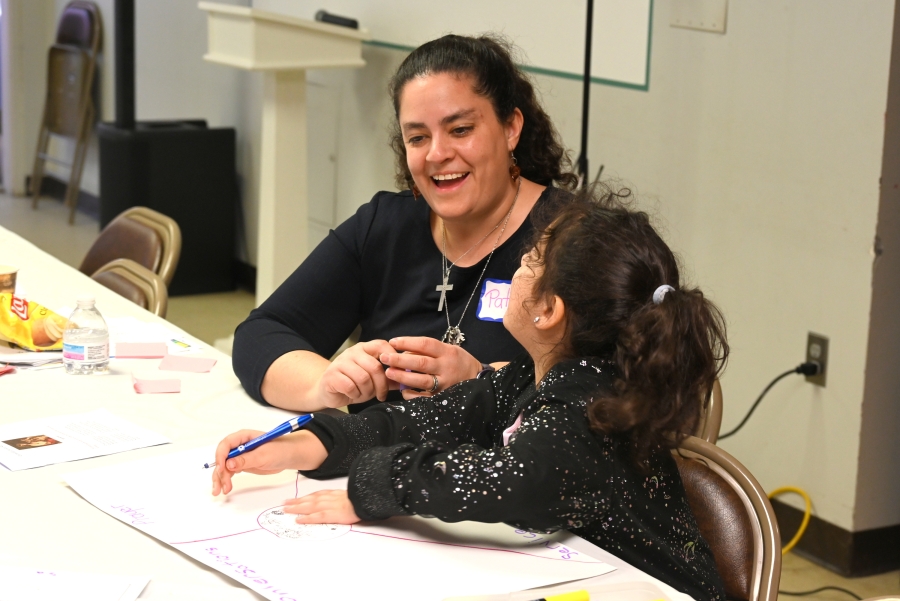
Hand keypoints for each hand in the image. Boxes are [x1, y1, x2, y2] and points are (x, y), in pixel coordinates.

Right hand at [211, 430, 325, 496]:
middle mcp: (239, 445)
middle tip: (222, 485)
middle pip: (222, 457)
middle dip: (220, 472)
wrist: (289, 456)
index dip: (221, 456)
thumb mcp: (264, 455)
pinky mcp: (242, 464)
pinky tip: (225, 488)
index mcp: (244, 437)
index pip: (226, 444)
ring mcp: (239, 455)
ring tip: (221, 491)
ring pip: (224, 467)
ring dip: (220, 478)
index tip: (221, 469)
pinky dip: (226, 480)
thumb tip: (228, 464)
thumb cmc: (280, 450)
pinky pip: (229, 472)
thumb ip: (246, 459)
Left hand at [282, 490, 359, 523]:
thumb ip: (336, 497)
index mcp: (330, 494)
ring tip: (286, 510)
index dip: (302, 498)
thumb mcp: (345, 495)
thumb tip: (332, 501)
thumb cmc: (358, 498)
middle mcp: (326, 498)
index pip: (313, 496)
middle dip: (295, 503)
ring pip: (308, 507)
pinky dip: (306, 518)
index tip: (293, 500)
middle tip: (284, 505)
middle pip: (307, 500)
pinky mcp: (330, 514)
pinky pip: (316, 517)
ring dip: (296, 508)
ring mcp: (327, 506)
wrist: (364, 499)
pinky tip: (299, 520)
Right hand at [316, 339, 398, 407]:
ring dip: (367, 391)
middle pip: (375, 366)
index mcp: (364, 349)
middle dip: (381, 385)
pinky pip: (350, 386)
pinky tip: (353, 395)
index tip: (397, 370)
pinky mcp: (331, 375)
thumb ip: (389, 378)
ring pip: (363, 378)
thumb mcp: (373, 380)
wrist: (328, 391)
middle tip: (381, 395)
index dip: (392, 356)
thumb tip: (408, 380)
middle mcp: (352, 352)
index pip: (381, 345)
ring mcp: (340, 362)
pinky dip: (355, 394)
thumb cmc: (354, 384)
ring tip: (364, 395)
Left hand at [382, 336, 481, 398]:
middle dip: (401, 360)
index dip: (408, 342)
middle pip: (421, 362)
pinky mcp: (443, 397)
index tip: (393, 342)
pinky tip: (403, 390)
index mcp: (448, 352)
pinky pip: (425, 397)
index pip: (426, 344)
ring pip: (422, 380)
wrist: (479, 380)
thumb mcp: (450, 350)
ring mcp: (445, 383)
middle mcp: (446, 367)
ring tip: (389, 372)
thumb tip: (405, 351)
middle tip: (385, 358)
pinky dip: (412, 394)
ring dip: (403, 376)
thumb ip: (431, 351)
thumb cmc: (459, 363)